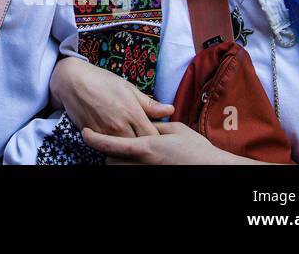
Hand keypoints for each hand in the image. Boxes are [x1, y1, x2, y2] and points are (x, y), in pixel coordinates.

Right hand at [51, 57, 172, 136]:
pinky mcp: (93, 136)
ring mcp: (105, 133)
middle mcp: (120, 126)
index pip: (153, 137)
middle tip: (145, 141)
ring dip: (129, 148)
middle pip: (140, 147)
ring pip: (123, 150)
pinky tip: (115, 140)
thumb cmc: (101, 80)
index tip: (158, 137)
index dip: (158, 139)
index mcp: (132, 112)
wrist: (71, 80)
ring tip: (130, 140)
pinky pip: (107, 148)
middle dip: (145, 146)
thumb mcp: (128, 87)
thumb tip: (170, 110)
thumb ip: (149, 103)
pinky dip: (113, 146)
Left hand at [83, 121, 234, 164]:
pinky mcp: (152, 177)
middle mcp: (142, 164)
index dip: (94, 139)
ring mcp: (146, 173)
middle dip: (108, 152)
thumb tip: (144, 121)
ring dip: (117, 161)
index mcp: (145, 147)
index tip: (85, 133)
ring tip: (122, 152)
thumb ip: (155, 124)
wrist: (213, 168)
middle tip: (109, 140)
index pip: (110, 144)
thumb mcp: (175, 130)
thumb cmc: (196, 149)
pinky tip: (134, 161)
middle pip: (110, 160)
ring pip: (118, 169)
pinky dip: (128, 166)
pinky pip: (131, 173)